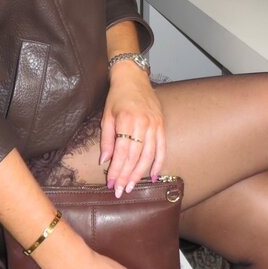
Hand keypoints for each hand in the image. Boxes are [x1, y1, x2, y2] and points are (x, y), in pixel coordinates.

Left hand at [100, 65, 165, 194]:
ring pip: (149, 156)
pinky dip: (158, 163)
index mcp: (126, 120)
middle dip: (127, 176)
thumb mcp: (107, 116)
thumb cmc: (117, 96)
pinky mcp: (161, 124)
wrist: (133, 78)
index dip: (116, 170)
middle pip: (135, 157)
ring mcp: (154, 124)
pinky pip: (162, 148)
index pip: (121, 152)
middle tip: (120, 190)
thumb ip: (106, 139)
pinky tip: (153, 176)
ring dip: (140, 174)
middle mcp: (142, 123)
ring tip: (132, 186)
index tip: (111, 183)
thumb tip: (105, 161)